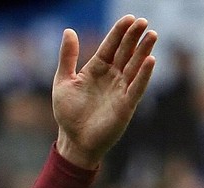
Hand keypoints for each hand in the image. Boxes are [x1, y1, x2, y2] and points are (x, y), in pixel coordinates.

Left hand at [53, 15, 156, 168]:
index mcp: (96, 69)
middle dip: (133, 37)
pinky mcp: (126, 104)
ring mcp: (120, 89)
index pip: (110, 46)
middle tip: (142, 21)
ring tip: (152, 35)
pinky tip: (150, 61)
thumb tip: (68, 30)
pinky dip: (144, 75)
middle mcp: (111, 76)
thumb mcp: (63, 82)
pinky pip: (137, 87)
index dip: (119, 33)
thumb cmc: (68, 113)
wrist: (74, 140)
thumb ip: (67, 57)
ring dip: (144, 51)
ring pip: (135, 66)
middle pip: (125, 52)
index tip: (128, 18)